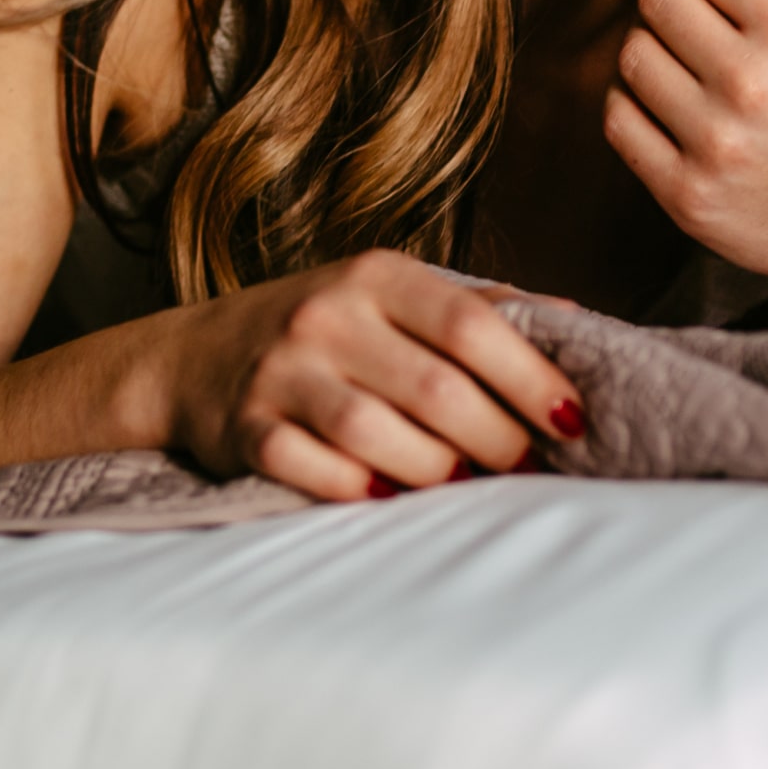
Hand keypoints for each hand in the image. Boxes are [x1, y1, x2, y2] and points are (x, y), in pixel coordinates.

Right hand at [157, 250, 586, 500]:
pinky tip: (388, 493)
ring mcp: (281, 373)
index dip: (531, 377)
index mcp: (376, 275)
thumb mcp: (390, 297)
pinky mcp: (246, 429)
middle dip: (496, 441)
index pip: (470, 324)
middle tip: (523, 466)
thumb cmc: (323, 330)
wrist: (191, 357)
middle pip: (436, 390)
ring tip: (461, 482)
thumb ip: (477, 309)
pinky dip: (362, 490)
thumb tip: (576, 323)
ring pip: (378, 436)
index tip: (572, 420)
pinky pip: (317, 472)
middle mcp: (326, 315)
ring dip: (435, 472)